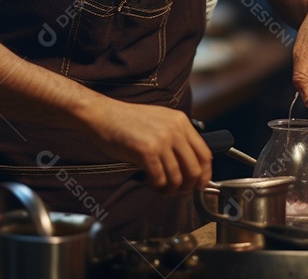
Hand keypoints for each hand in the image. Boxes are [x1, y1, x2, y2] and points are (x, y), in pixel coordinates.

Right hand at [83, 98, 211, 193]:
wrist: (102, 114)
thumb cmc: (126, 121)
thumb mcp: (159, 121)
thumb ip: (176, 138)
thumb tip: (188, 166)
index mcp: (181, 121)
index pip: (204, 153)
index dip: (205, 174)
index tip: (199, 184)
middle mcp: (175, 129)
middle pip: (195, 169)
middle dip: (188, 186)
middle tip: (177, 191)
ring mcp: (162, 140)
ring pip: (177, 177)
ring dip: (170, 189)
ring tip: (160, 188)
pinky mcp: (147, 151)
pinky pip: (160, 179)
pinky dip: (156, 187)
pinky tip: (149, 182)